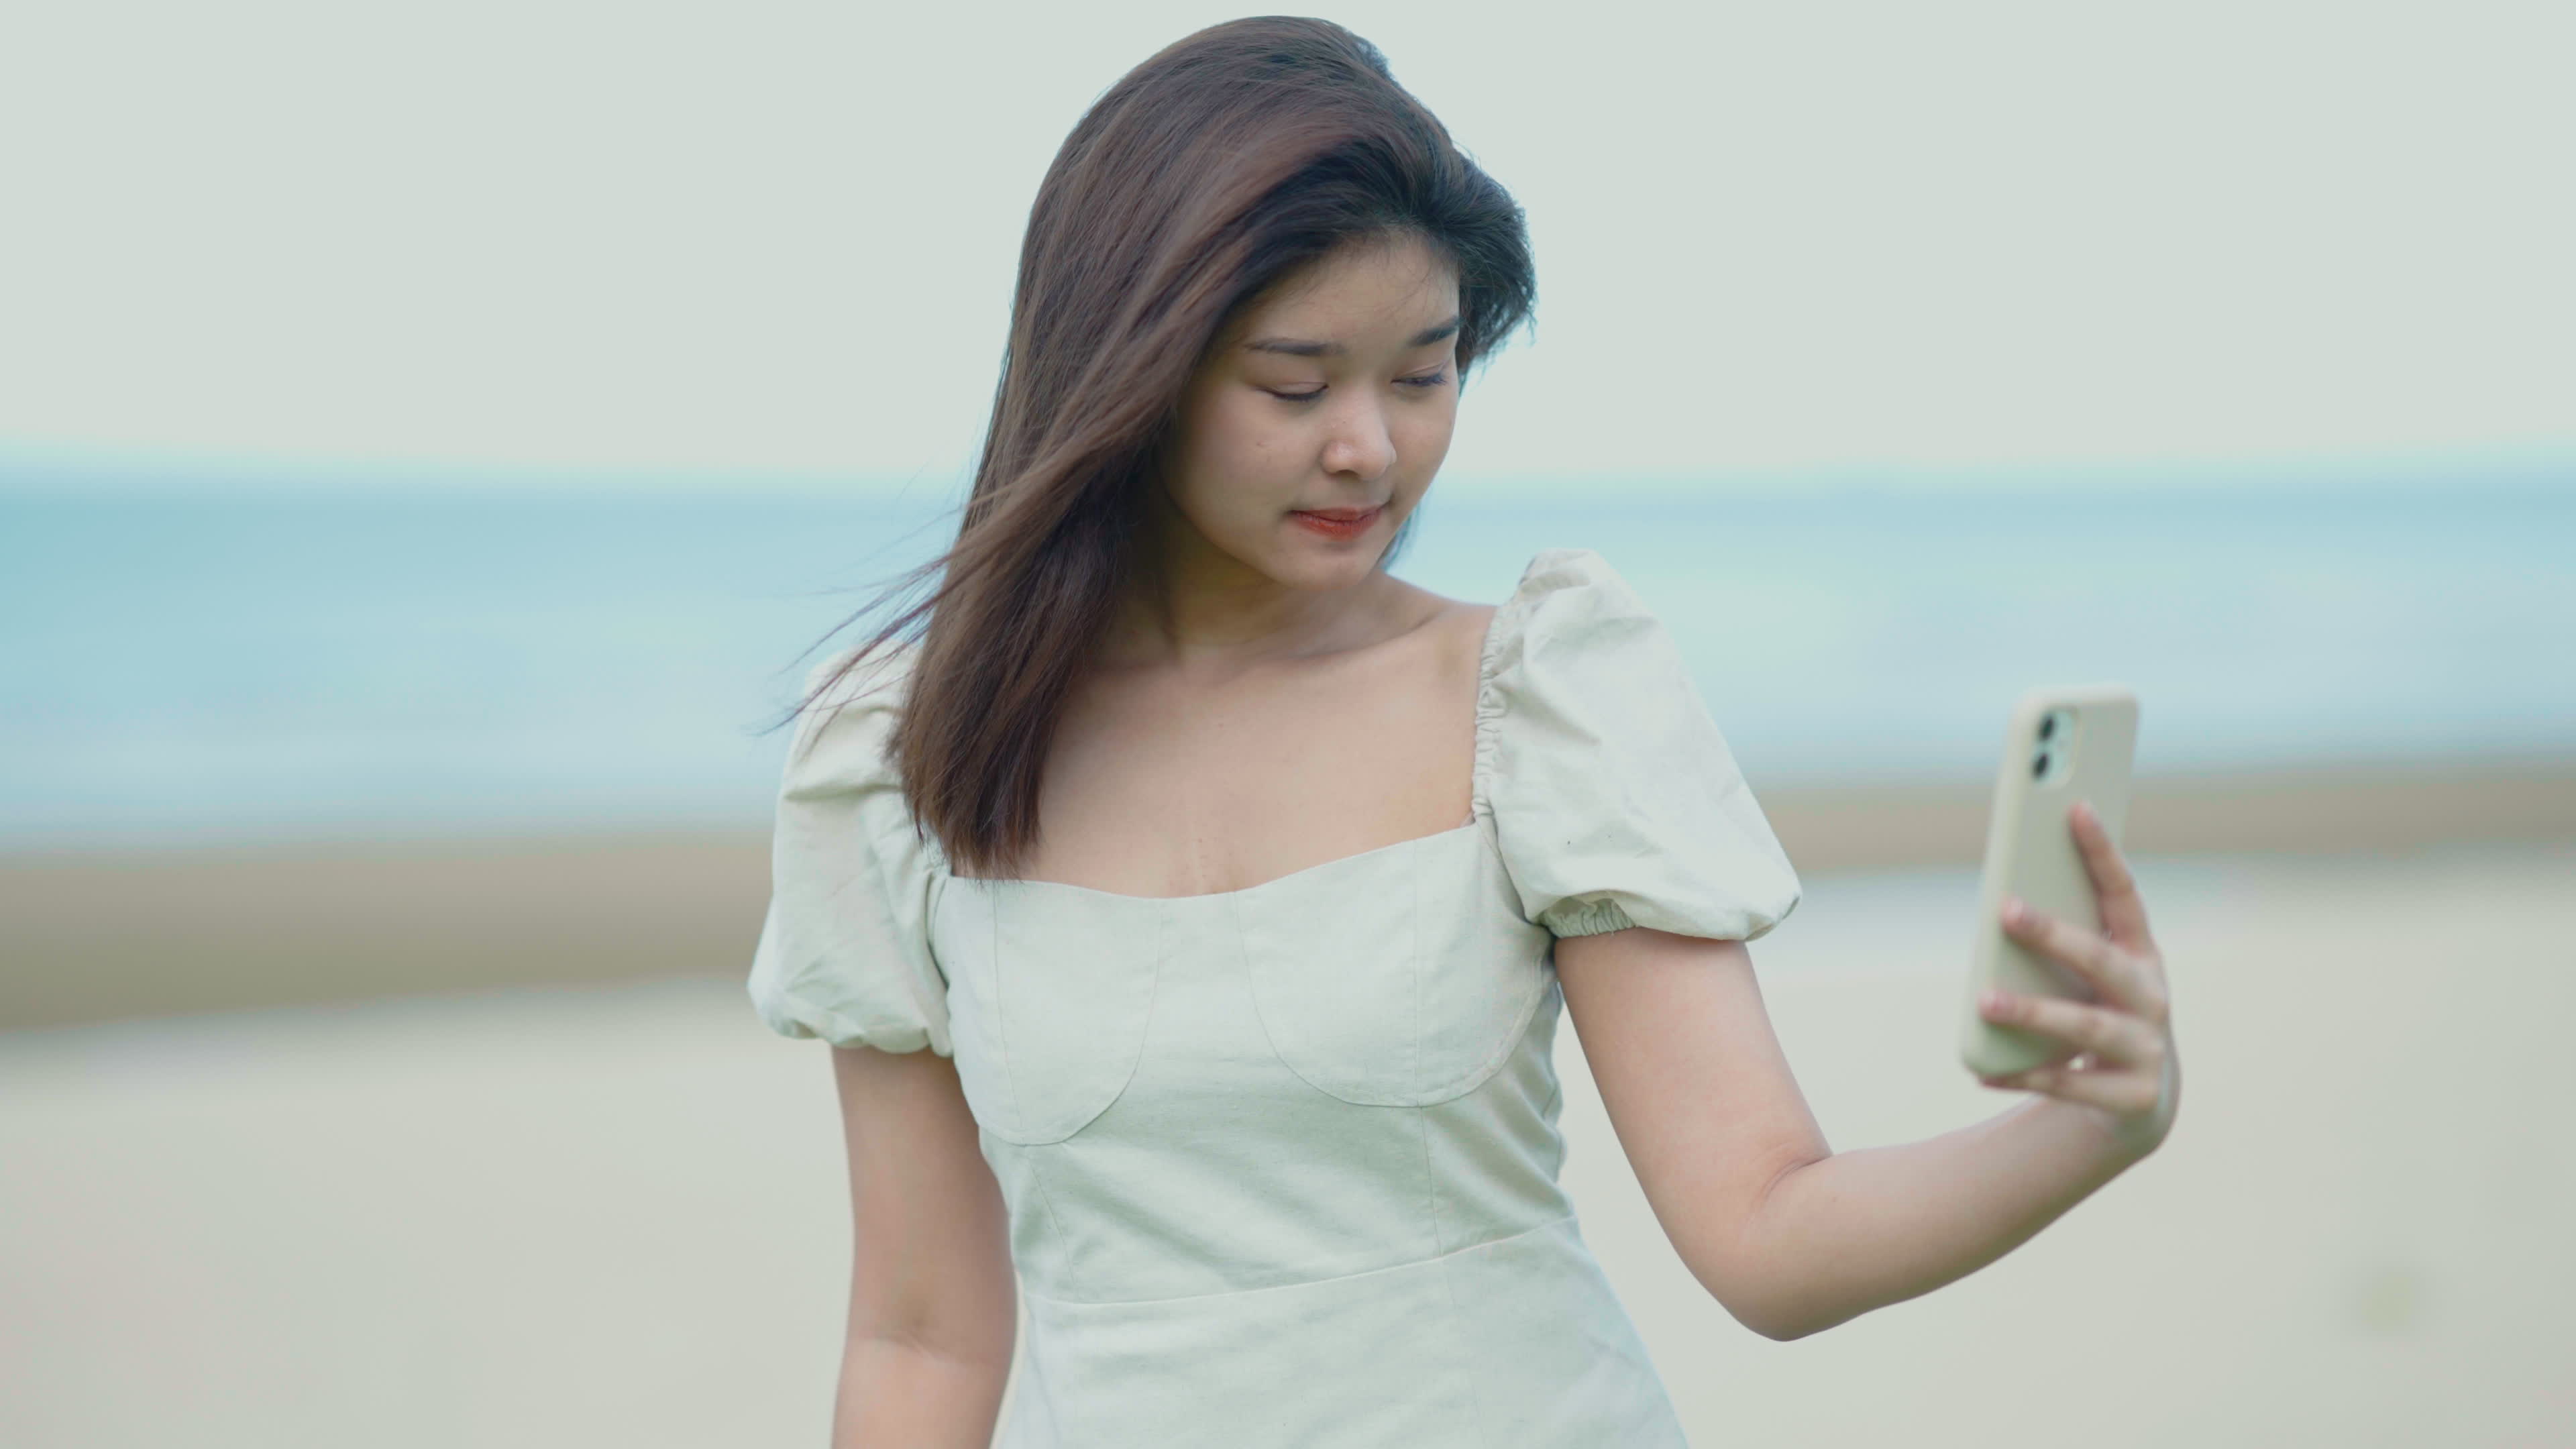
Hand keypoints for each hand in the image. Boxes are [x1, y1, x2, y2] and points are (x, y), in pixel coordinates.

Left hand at [1975, 798, 2179, 1159]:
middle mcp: (2151, 997)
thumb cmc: (2101, 1015)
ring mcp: (2148, 1049)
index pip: (2123, 895)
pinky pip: (2071, 1086)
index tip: (2075, 807)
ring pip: (2086, 1026)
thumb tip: (2003, 905)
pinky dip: (2026, 1076)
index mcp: (2140, 955)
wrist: (2139, 1103)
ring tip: (1984, 1000)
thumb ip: (2063, 944)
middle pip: (2100, 960)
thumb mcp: (2091, 978)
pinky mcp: (2133, 1097)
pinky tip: (1983, 1072)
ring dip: (2032, 1012)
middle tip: (2006, 910)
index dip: (2102, 852)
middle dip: (2054, 934)